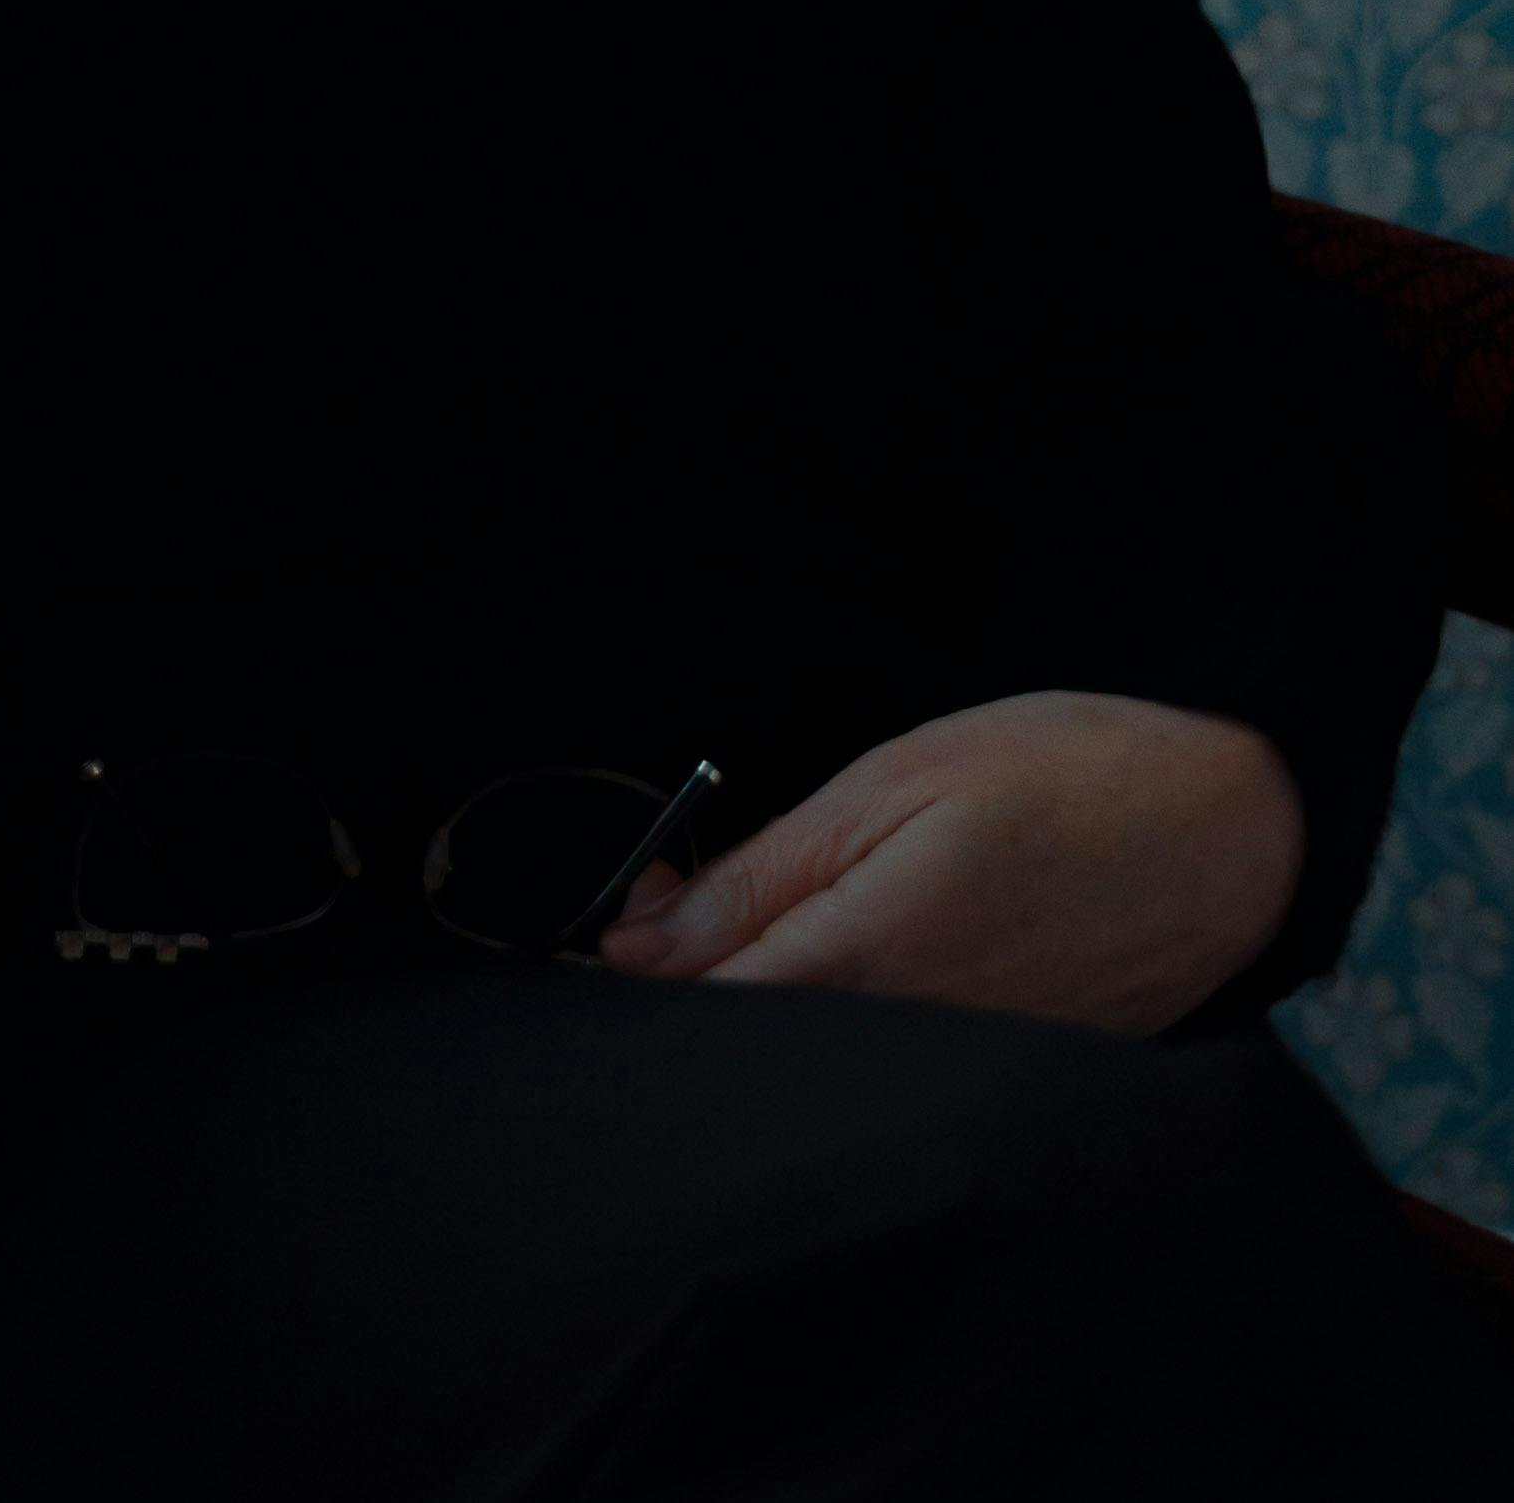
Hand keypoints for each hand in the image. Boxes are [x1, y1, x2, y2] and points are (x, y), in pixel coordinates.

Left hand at [599, 690, 1303, 1034]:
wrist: (1237, 829)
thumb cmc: (1066, 776)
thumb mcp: (893, 784)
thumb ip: (761, 875)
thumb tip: (640, 937)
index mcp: (874, 957)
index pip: (710, 1017)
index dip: (646, 979)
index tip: (626, 922)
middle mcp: (916, 1043)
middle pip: (761, 1052)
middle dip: (707, 988)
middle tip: (700, 902)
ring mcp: (971, 1077)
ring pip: (827, 1068)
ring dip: (784, 1005)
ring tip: (807, 911)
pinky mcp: (1015, 1087)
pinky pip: (902, 1075)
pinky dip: (860, 1026)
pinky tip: (878, 956)